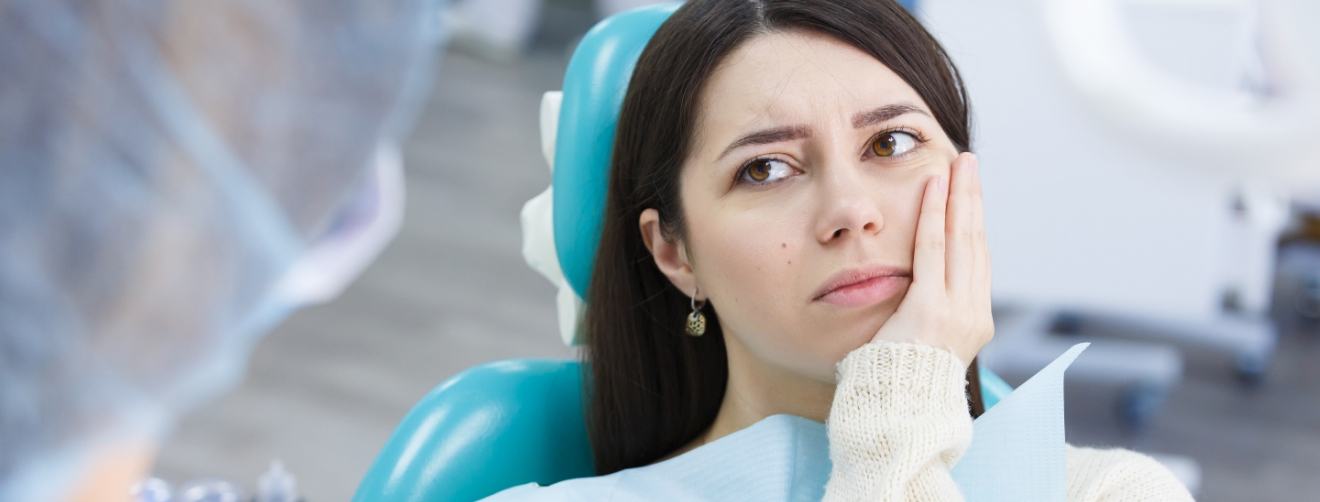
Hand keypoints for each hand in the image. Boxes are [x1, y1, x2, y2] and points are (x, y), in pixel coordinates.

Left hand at [868, 153, 993, 366]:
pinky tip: (932, 187)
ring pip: (960, 240)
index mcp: (973, 321)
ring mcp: (956, 311)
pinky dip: (932, 215)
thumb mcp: (920, 340)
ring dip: (959, 196)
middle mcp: (973, 313)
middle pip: (975, 242)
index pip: (977, 261)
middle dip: (972, 199)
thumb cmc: (896, 381)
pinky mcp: (930, 309)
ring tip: (957, 164)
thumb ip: (924, 310)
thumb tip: (915, 285)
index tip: (968, 195)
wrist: (895, 412)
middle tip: (970, 164)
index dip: (973, 223)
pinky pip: (931, 250)